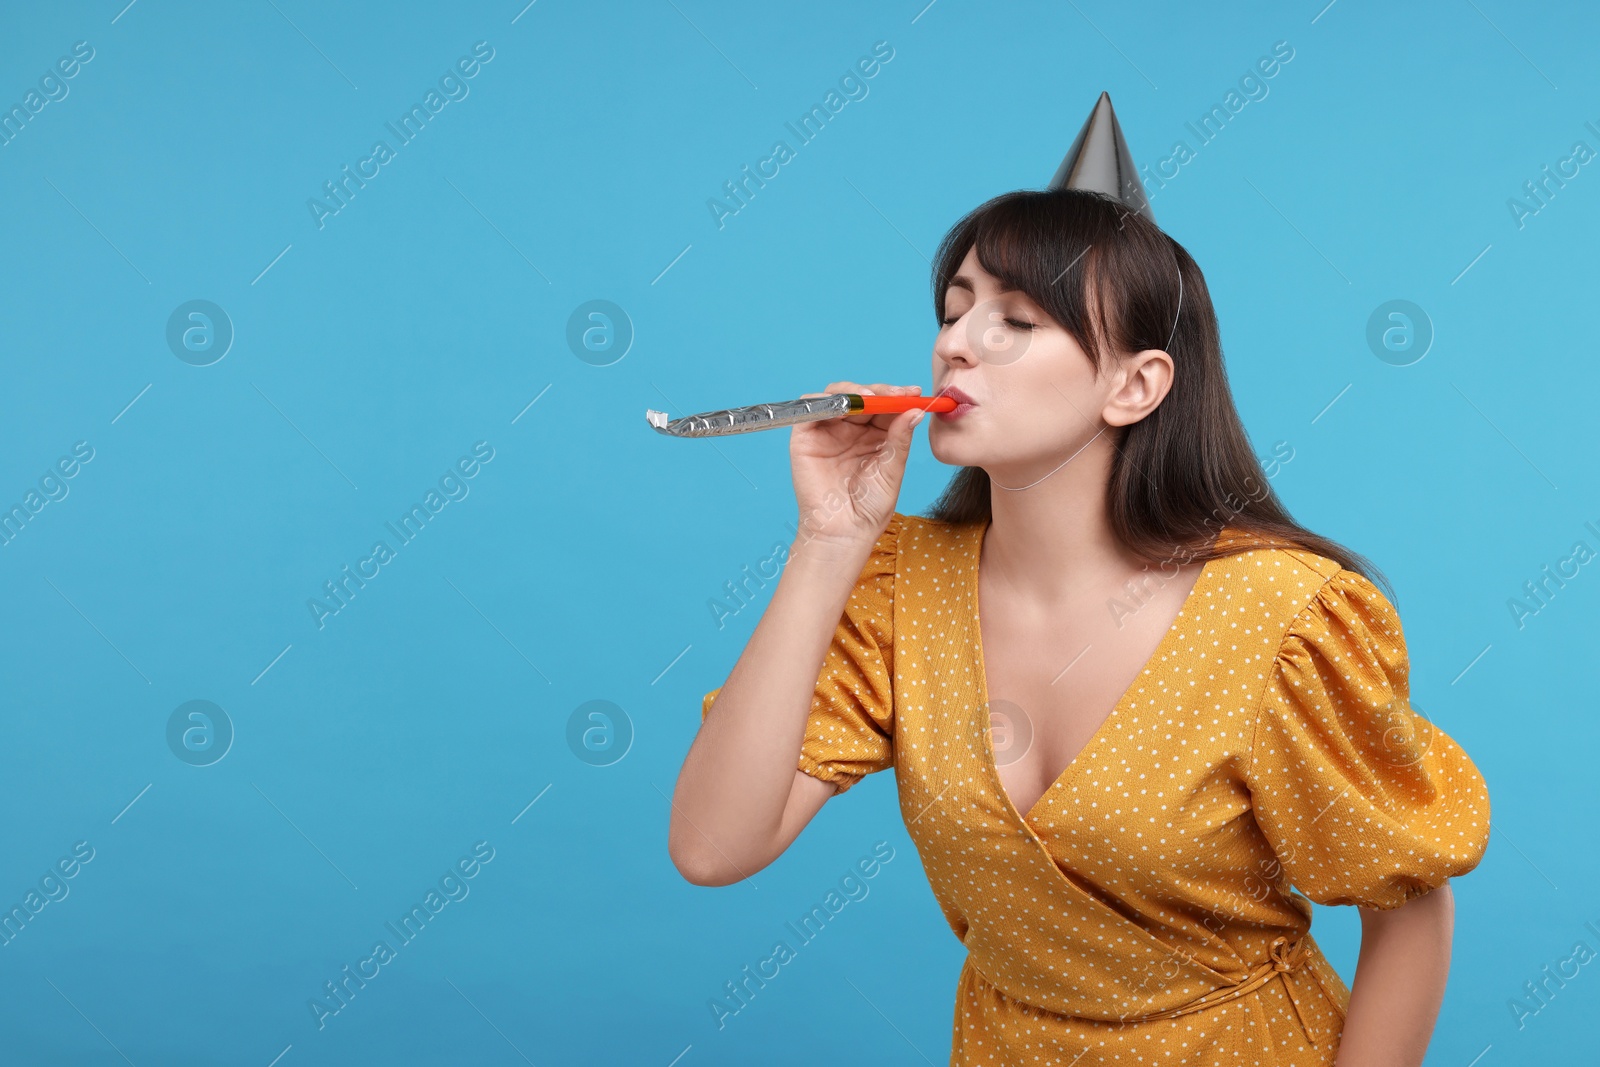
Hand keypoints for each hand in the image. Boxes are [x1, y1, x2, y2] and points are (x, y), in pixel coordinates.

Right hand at [789, 381, 924, 553]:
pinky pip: (811, 408)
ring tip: (869, 396)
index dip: (899, 395)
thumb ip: (900, 438)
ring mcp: (828, 431)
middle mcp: (851, 429)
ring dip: (853, 390)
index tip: (915, 392)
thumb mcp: (892, 468)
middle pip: (862, 395)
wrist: (844, 531)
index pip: (886, 405)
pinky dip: (826, 400)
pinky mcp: (805, 436)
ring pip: (837, 395)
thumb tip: (915, 410)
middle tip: (896, 393)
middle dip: (879, 390)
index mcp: (875, 436)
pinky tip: (845, 406)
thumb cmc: (869, 507)